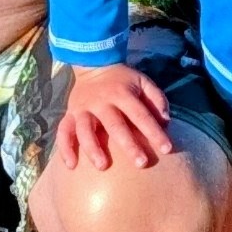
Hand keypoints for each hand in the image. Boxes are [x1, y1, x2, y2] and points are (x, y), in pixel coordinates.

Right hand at [53, 61, 176, 174]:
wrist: (93, 65)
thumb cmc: (122, 80)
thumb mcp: (143, 81)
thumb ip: (156, 99)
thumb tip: (166, 122)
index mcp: (122, 93)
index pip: (141, 115)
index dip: (154, 132)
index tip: (167, 149)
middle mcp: (101, 102)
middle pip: (114, 125)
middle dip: (128, 145)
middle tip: (141, 163)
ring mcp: (82, 109)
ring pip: (85, 130)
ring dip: (93, 148)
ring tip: (103, 166)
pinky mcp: (69, 115)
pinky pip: (63, 132)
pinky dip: (65, 148)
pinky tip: (72, 165)